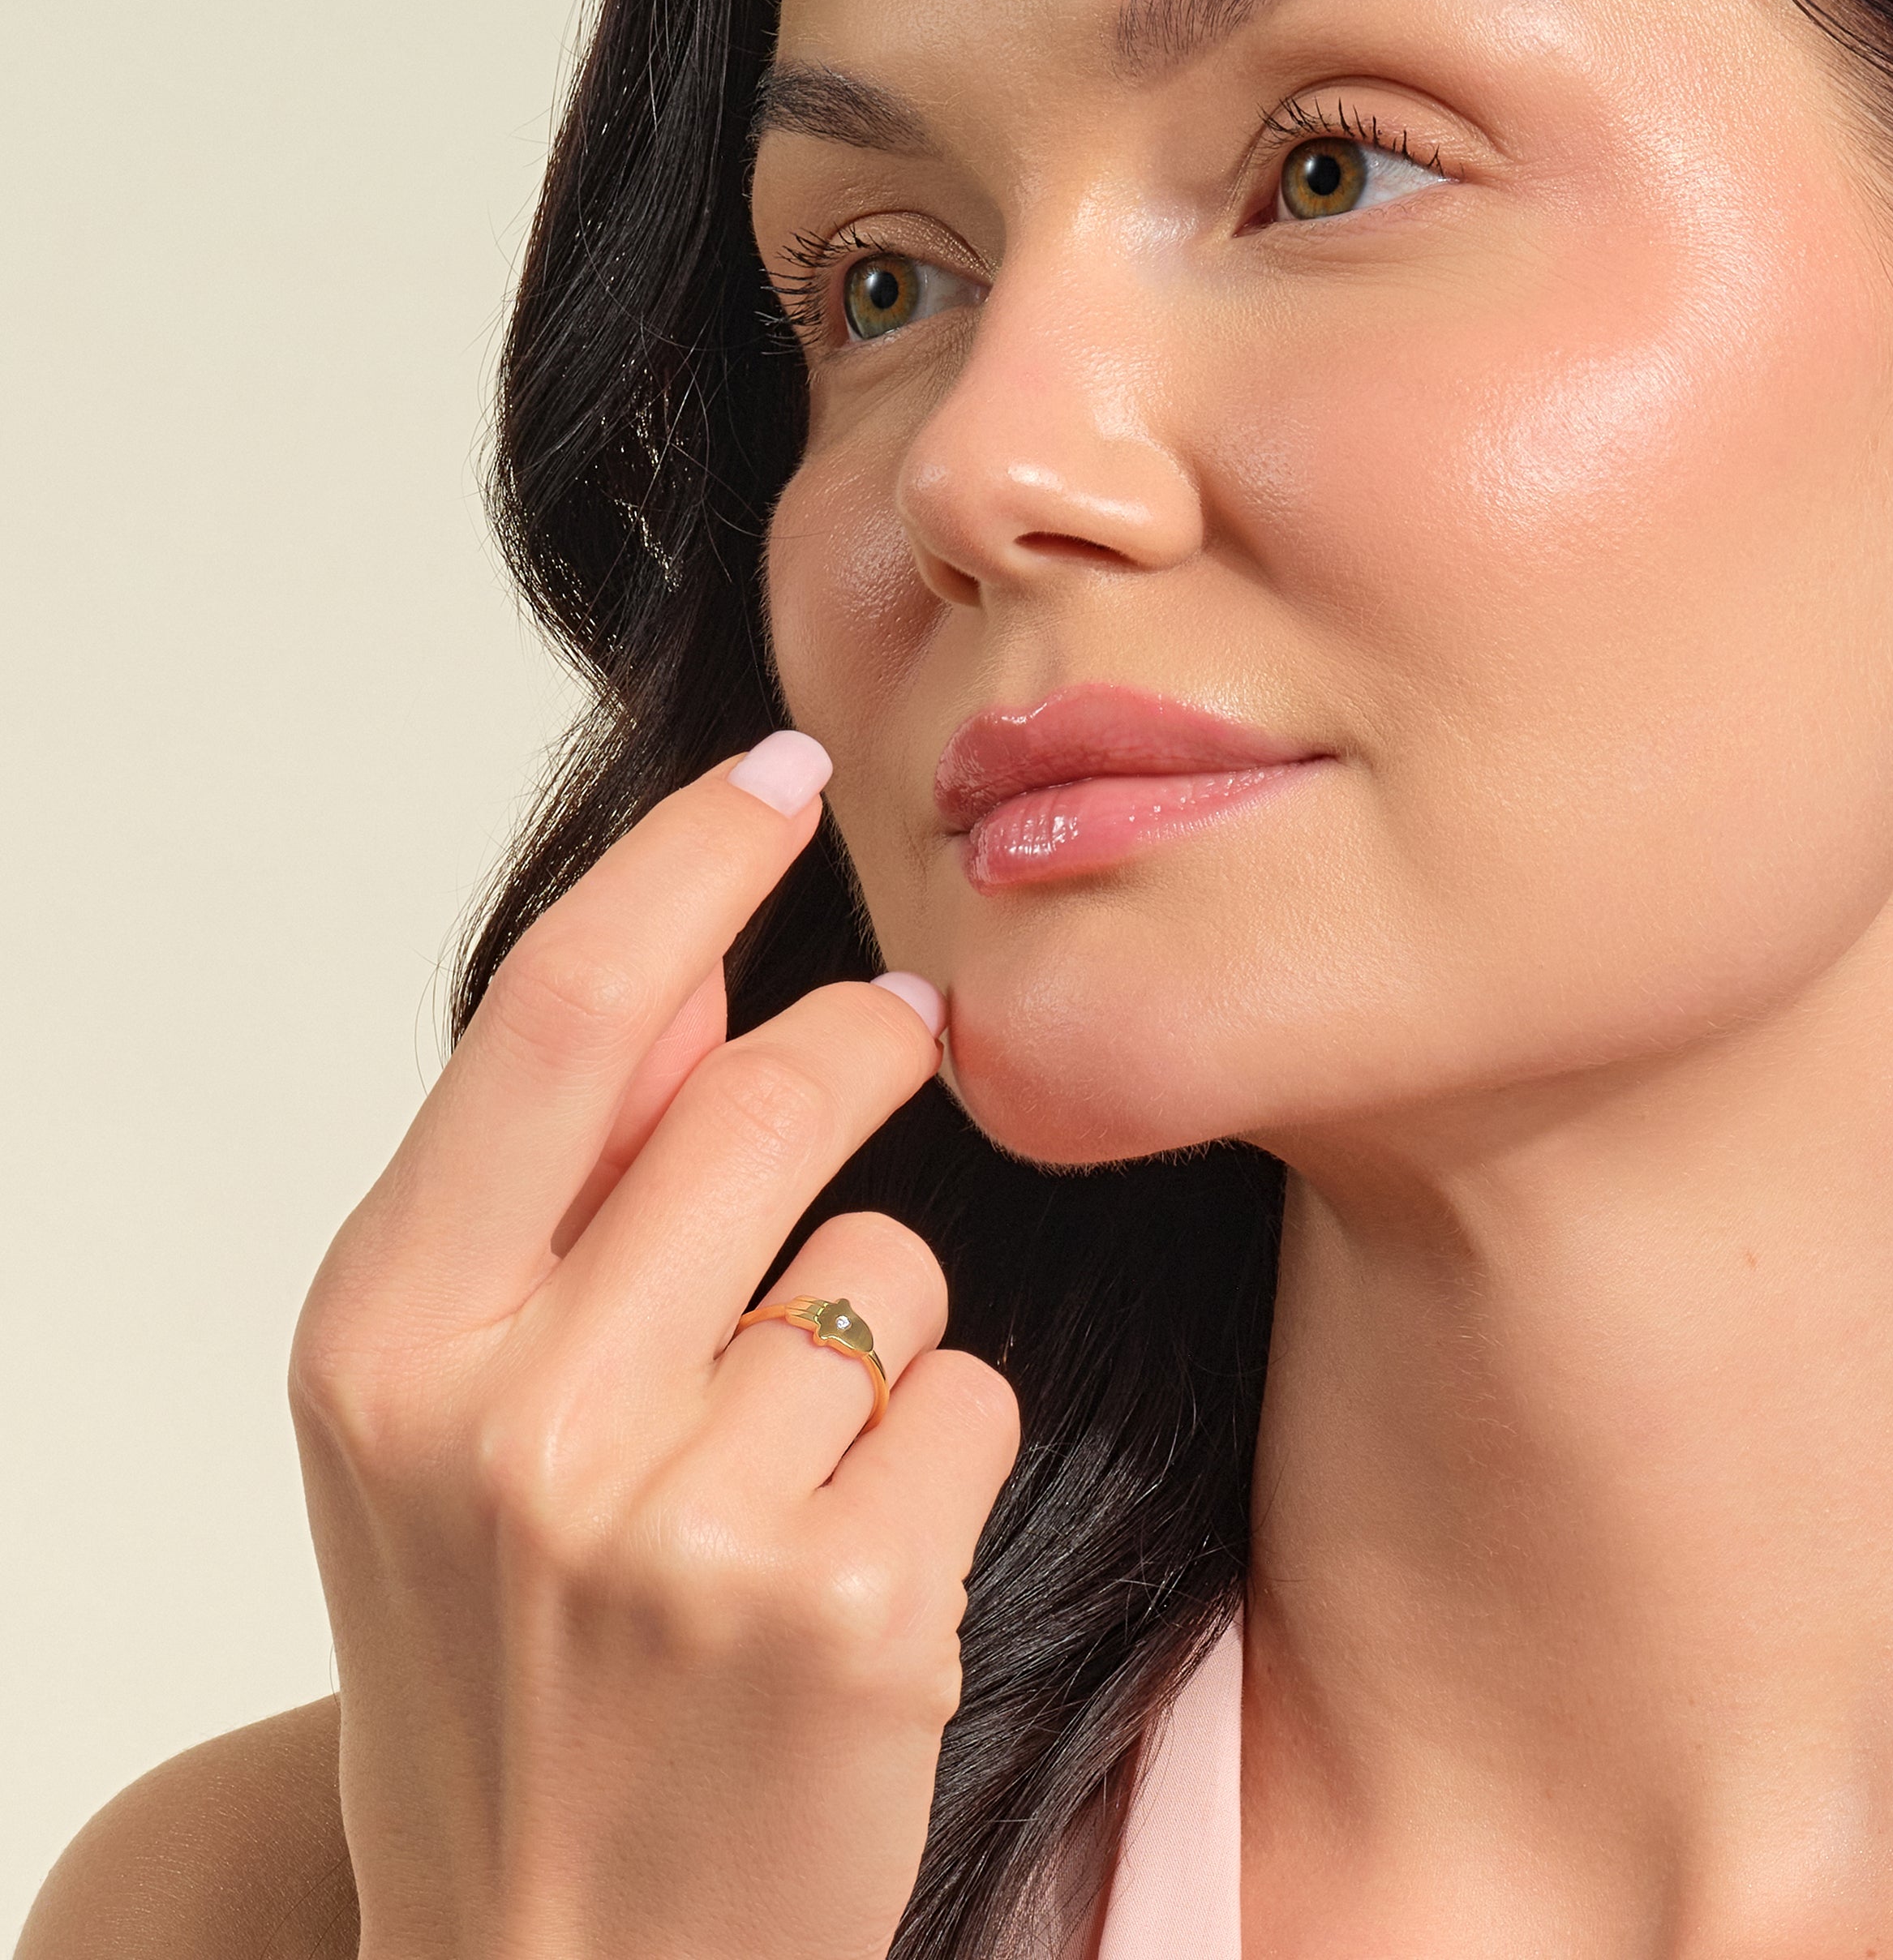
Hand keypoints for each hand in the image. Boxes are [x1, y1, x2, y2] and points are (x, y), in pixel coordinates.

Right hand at [289, 735, 1020, 1959]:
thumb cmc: (510, 1674)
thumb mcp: (437, 1428)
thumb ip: (545, 1200)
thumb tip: (671, 974)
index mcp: (379, 1341)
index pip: (558, 1017)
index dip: (690, 861)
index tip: (785, 767)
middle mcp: (507, 1416)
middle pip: (772, 1095)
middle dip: (866, 1048)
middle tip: (898, 1041)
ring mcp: (675, 1518)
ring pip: (893, 1260)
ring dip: (877, 1332)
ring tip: (783, 1480)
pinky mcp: (843, 1608)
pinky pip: (965, 1397)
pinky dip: (934, 1460)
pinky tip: (850, 1577)